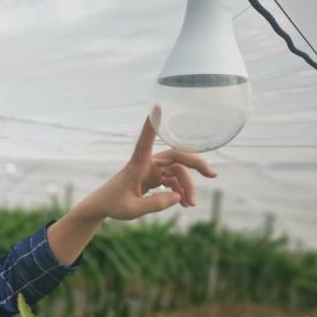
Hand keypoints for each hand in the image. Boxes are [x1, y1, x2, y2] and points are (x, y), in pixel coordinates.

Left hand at [97, 116, 216, 219]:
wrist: (103, 206)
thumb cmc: (113, 204)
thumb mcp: (133, 210)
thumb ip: (155, 204)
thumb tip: (178, 197)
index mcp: (137, 165)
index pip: (145, 142)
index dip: (152, 125)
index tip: (156, 106)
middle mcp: (146, 163)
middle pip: (177, 157)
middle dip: (196, 164)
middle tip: (213, 175)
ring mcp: (152, 169)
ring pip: (178, 172)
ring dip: (187, 187)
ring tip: (190, 204)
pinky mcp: (154, 176)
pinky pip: (173, 180)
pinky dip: (180, 191)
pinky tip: (185, 203)